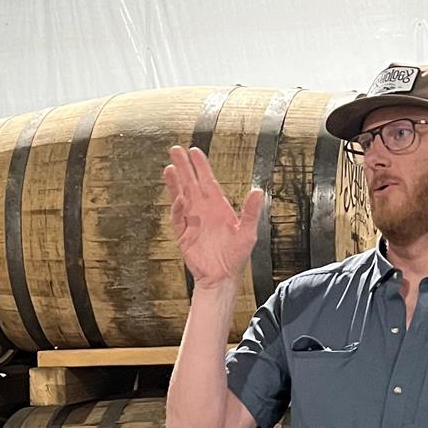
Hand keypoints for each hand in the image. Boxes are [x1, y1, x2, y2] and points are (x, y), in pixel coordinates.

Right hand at [163, 145, 263, 288]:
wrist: (222, 277)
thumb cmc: (236, 257)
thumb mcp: (248, 233)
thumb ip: (251, 212)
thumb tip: (258, 192)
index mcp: (218, 207)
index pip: (207, 181)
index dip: (201, 166)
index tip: (194, 151)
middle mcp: (203, 211)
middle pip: (191, 184)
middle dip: (184, 167)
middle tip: (175, 150)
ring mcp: (191, 222)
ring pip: (180, 197)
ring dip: (174, 183)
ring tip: (169, 168)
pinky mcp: (183, 235)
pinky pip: (178, 219)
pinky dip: (177, 209)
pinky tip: (178, 198)